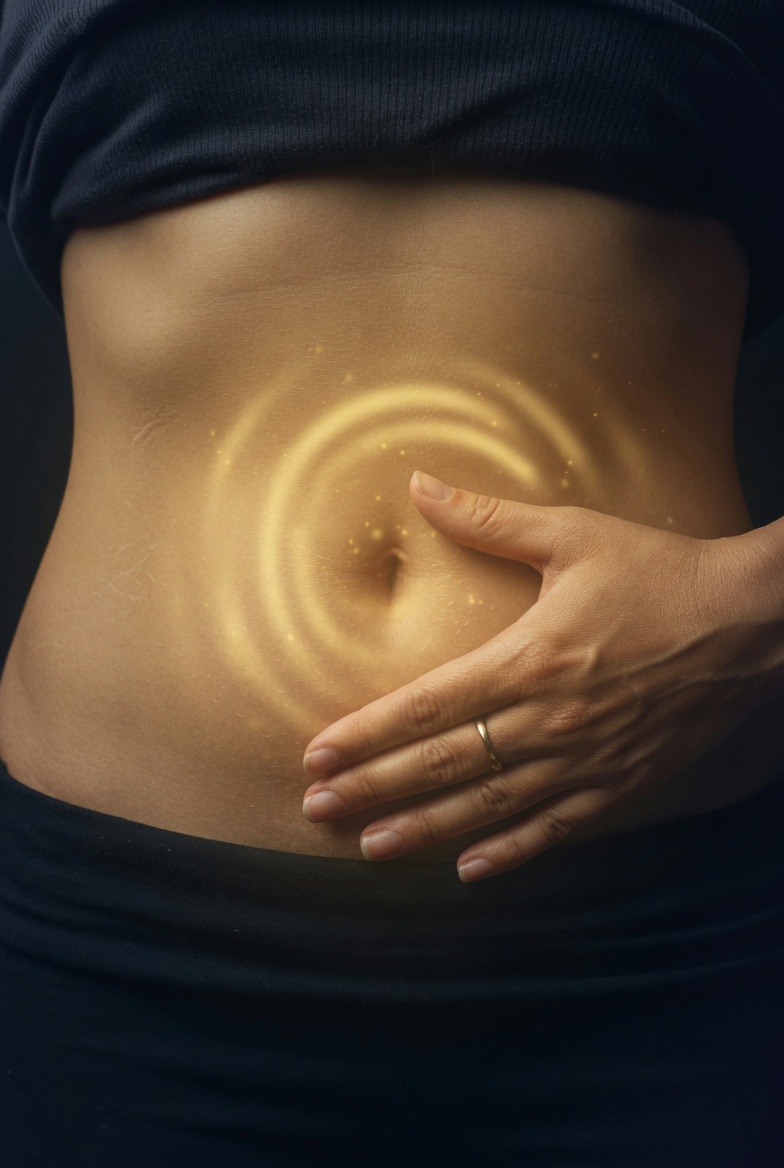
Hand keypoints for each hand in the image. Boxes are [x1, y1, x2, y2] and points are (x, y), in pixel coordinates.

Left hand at [301, 470, 774, 882]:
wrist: (752, 622)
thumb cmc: (660, 572)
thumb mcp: (573, 534)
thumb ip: (488, 519)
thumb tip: (420, 483)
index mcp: (528, 657)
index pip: (426, 704)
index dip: (365, 733)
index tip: (315, 754)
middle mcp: (548, 720)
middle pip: (442, 764)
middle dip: (373, 787)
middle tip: (316, 808)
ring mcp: (584, 760)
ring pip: (488, 807)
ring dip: (423, 829)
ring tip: (369, 848)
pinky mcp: (621, 784)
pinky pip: (556, 829)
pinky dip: (511, 852)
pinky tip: (470, 870)